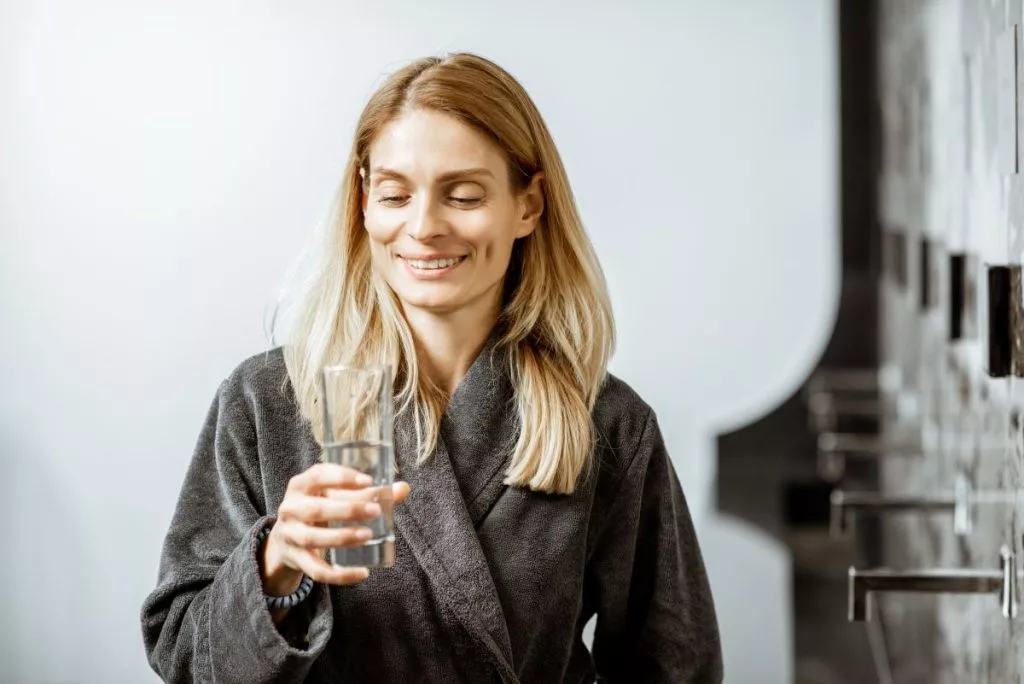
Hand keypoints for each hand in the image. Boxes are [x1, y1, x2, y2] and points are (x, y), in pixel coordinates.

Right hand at [261, 462, 410, 593]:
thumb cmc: (319, 508)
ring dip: (342, 537)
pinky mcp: (296, 559)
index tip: (368, 481)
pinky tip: (362, 573)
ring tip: (368, 535)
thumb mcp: (334, 495)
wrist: (284, 538)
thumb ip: (367, 492)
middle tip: (375, 511)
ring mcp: (290, 535)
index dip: (342, 477)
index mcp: (301, 485)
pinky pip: (317, 571)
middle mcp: (290, 508)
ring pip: (314, 538)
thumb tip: (403, 488)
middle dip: (347, 509)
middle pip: (316, 509)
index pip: (318, 475)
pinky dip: (340, 575)